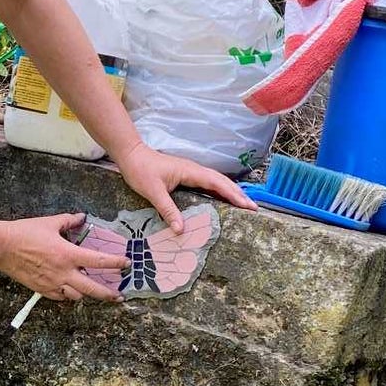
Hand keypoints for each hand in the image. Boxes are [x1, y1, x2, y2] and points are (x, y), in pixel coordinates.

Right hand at [0, 213, 123, 300]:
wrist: (2, 247)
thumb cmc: (26, 233)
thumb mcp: (50, 223)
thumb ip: (69, 221)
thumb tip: (81, 217)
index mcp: (69, 254)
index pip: (99, 261)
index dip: (116, 263)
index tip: (126, 264)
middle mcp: (64, 272)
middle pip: (93, 289)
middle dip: (108, 294)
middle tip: (119, 296)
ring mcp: (53, 283)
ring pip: (77, 296)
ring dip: (85, 293)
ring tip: (90, 289)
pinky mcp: (42, 290)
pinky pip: (61, 297)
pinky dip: (68, 295)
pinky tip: (69, 289)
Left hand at [114, 143, 255, 232]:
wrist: (131, 155)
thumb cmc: (141, 170)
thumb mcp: (153, 191)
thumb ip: (167, 209)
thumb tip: (181, 230)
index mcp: (191, 171)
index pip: (217, 183)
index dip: (234, 194)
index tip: (247, 205)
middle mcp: (195, 170)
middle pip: (222, 182)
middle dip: (238, 194)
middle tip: (253, 208)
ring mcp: (191, 172)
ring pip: (217, 182)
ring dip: (231, 192)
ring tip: (244, 206)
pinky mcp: (186, 176)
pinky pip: (208, 184)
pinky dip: (219, 192)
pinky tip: (223, 201)